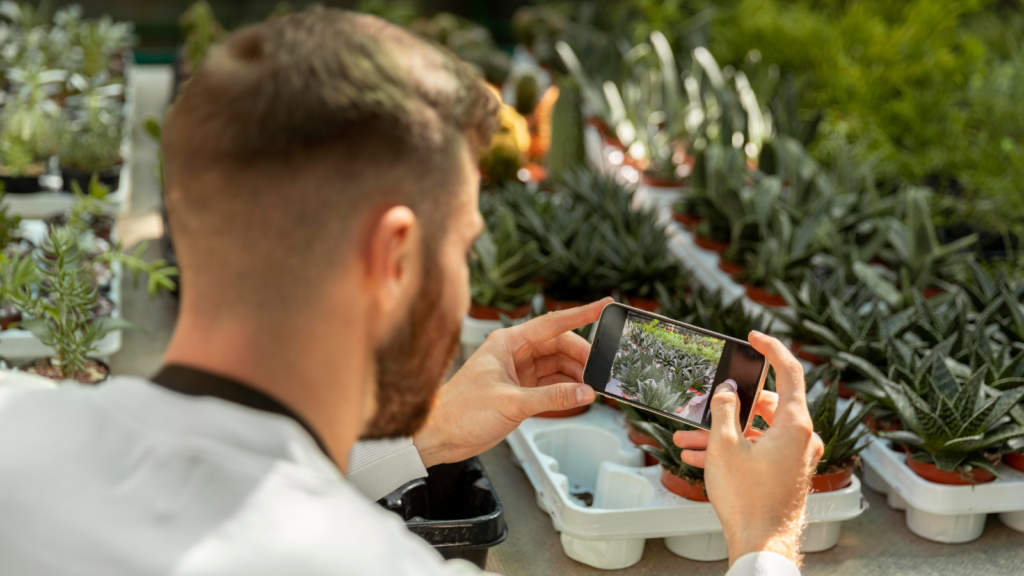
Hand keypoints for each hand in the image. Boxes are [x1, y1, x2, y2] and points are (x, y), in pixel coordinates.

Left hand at [413, 298, 611, 466]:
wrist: (438, 436)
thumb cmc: (460, 412)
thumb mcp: (510, 402)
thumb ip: (551, 397)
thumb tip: (584, 392)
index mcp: (508, 342)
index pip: (553, 323)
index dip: (582, 313)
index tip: (605, 306)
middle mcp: (514, 353)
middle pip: (558, 345)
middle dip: (582, 356)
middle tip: (602, 370)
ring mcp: (517, 372)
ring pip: (557, 365)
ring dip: (575, 374)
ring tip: (593, 385)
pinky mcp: (519, 391)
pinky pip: (550, 383)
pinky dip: (565, 389)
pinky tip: (578, 395)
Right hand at [674, 331, 822, 566]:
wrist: (762, 544)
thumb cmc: (748, 500)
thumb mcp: (725, 446)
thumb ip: (724, 409)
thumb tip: (727, 391)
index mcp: (795, 424)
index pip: (789, 371)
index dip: (771, 348)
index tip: (754, 337)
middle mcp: (801, 438)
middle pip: (765, 404)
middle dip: (728, 406)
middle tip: (703, 403)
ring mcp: (795, 456)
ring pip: (755, 430)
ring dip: (721, 432)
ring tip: (687, 438)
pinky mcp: (786, 471)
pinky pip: (757, 450)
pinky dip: (732, 449)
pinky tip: (698, 456)